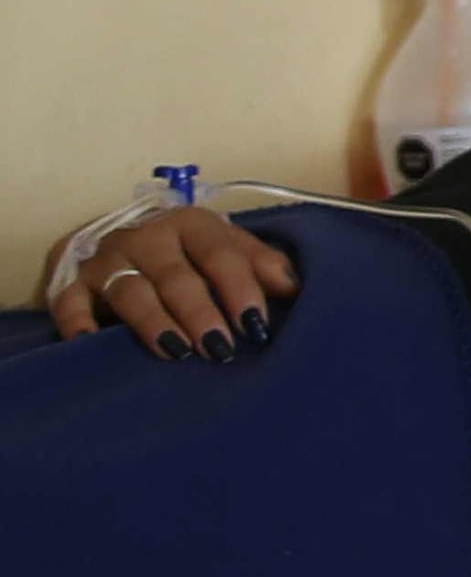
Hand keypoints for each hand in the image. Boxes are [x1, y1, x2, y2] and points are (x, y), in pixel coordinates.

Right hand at [47, 206, 297, 361]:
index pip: (220, 254)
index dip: (240, 289)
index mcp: (190, 224)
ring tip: (176, 351)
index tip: (255, 325)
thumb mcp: (224, 246)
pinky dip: (79, 323)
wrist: (118, 236)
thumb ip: (259, 263)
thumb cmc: (185, 250)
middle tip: (219, 348)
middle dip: (200, 313)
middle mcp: (146, 237)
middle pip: (176, 276)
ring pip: (131, 291)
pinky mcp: (71, 282)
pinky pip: (70, 303)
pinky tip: (93, 343)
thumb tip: (294, 287)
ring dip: (154, 323)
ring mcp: (106, 260)